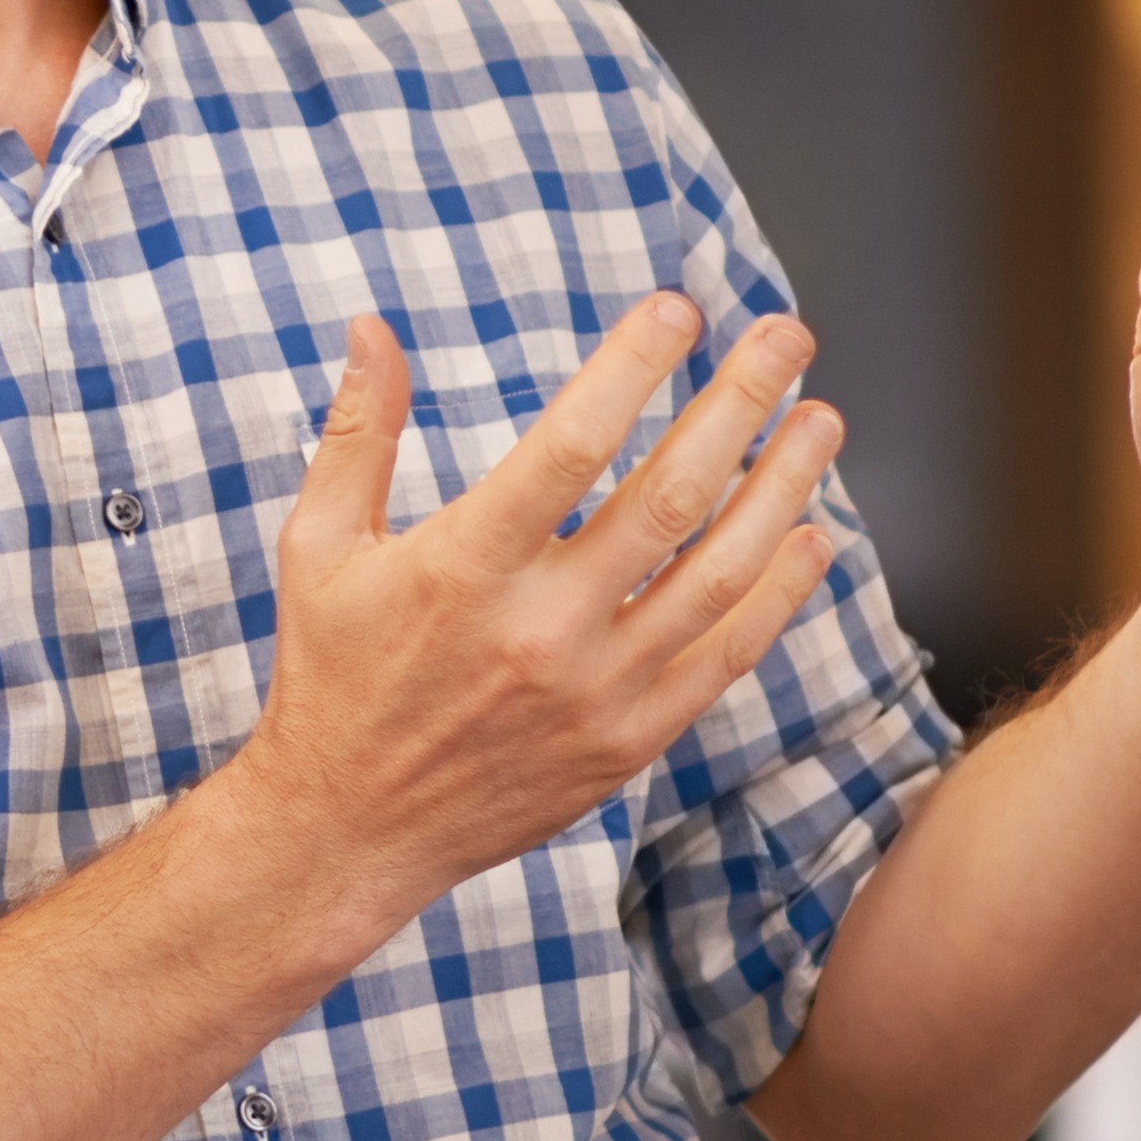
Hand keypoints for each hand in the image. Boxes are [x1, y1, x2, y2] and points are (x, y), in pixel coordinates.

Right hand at [222, 295, 846, 929]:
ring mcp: (593, 690)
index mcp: (462, 568)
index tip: (676, 309)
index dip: (631, 367)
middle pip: (670, 496)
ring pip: (718, 574)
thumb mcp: (318, 548)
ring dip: (782, 489)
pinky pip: (723, 658)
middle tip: (786, 338)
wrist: (347, 831)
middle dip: (739, 403)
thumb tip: (371, 328)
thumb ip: (357, 434)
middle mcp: (538, 629)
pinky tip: (809, 538)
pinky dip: (777, 598)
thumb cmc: (330, 676)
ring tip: (821, 422)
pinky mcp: (625, 741)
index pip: (570, 445)